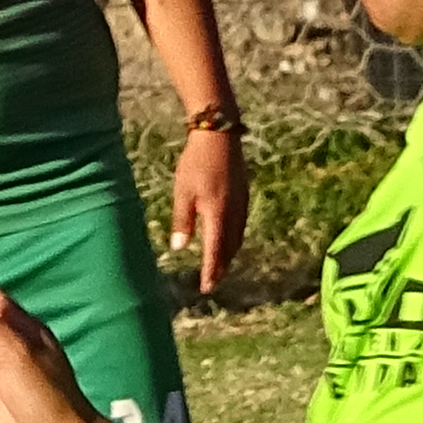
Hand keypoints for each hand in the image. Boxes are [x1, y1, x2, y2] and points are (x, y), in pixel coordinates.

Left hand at [170, 122, 247, 291]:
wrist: (220, 133)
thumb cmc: (196, 162)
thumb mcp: (183, 192)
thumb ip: (182, 221)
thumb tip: (178, 247)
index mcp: (218, 214)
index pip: (215, 250)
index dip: (211, 271)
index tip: (206, 288)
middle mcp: (234, 212)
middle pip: (230, 247)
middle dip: (221, 266)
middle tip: (212, 281)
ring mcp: (242, 202)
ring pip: (238, 236)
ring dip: (229, 253)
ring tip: (220, 265)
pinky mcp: (244, 193)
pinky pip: (241, 223)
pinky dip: (234, 237)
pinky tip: (228, 238)